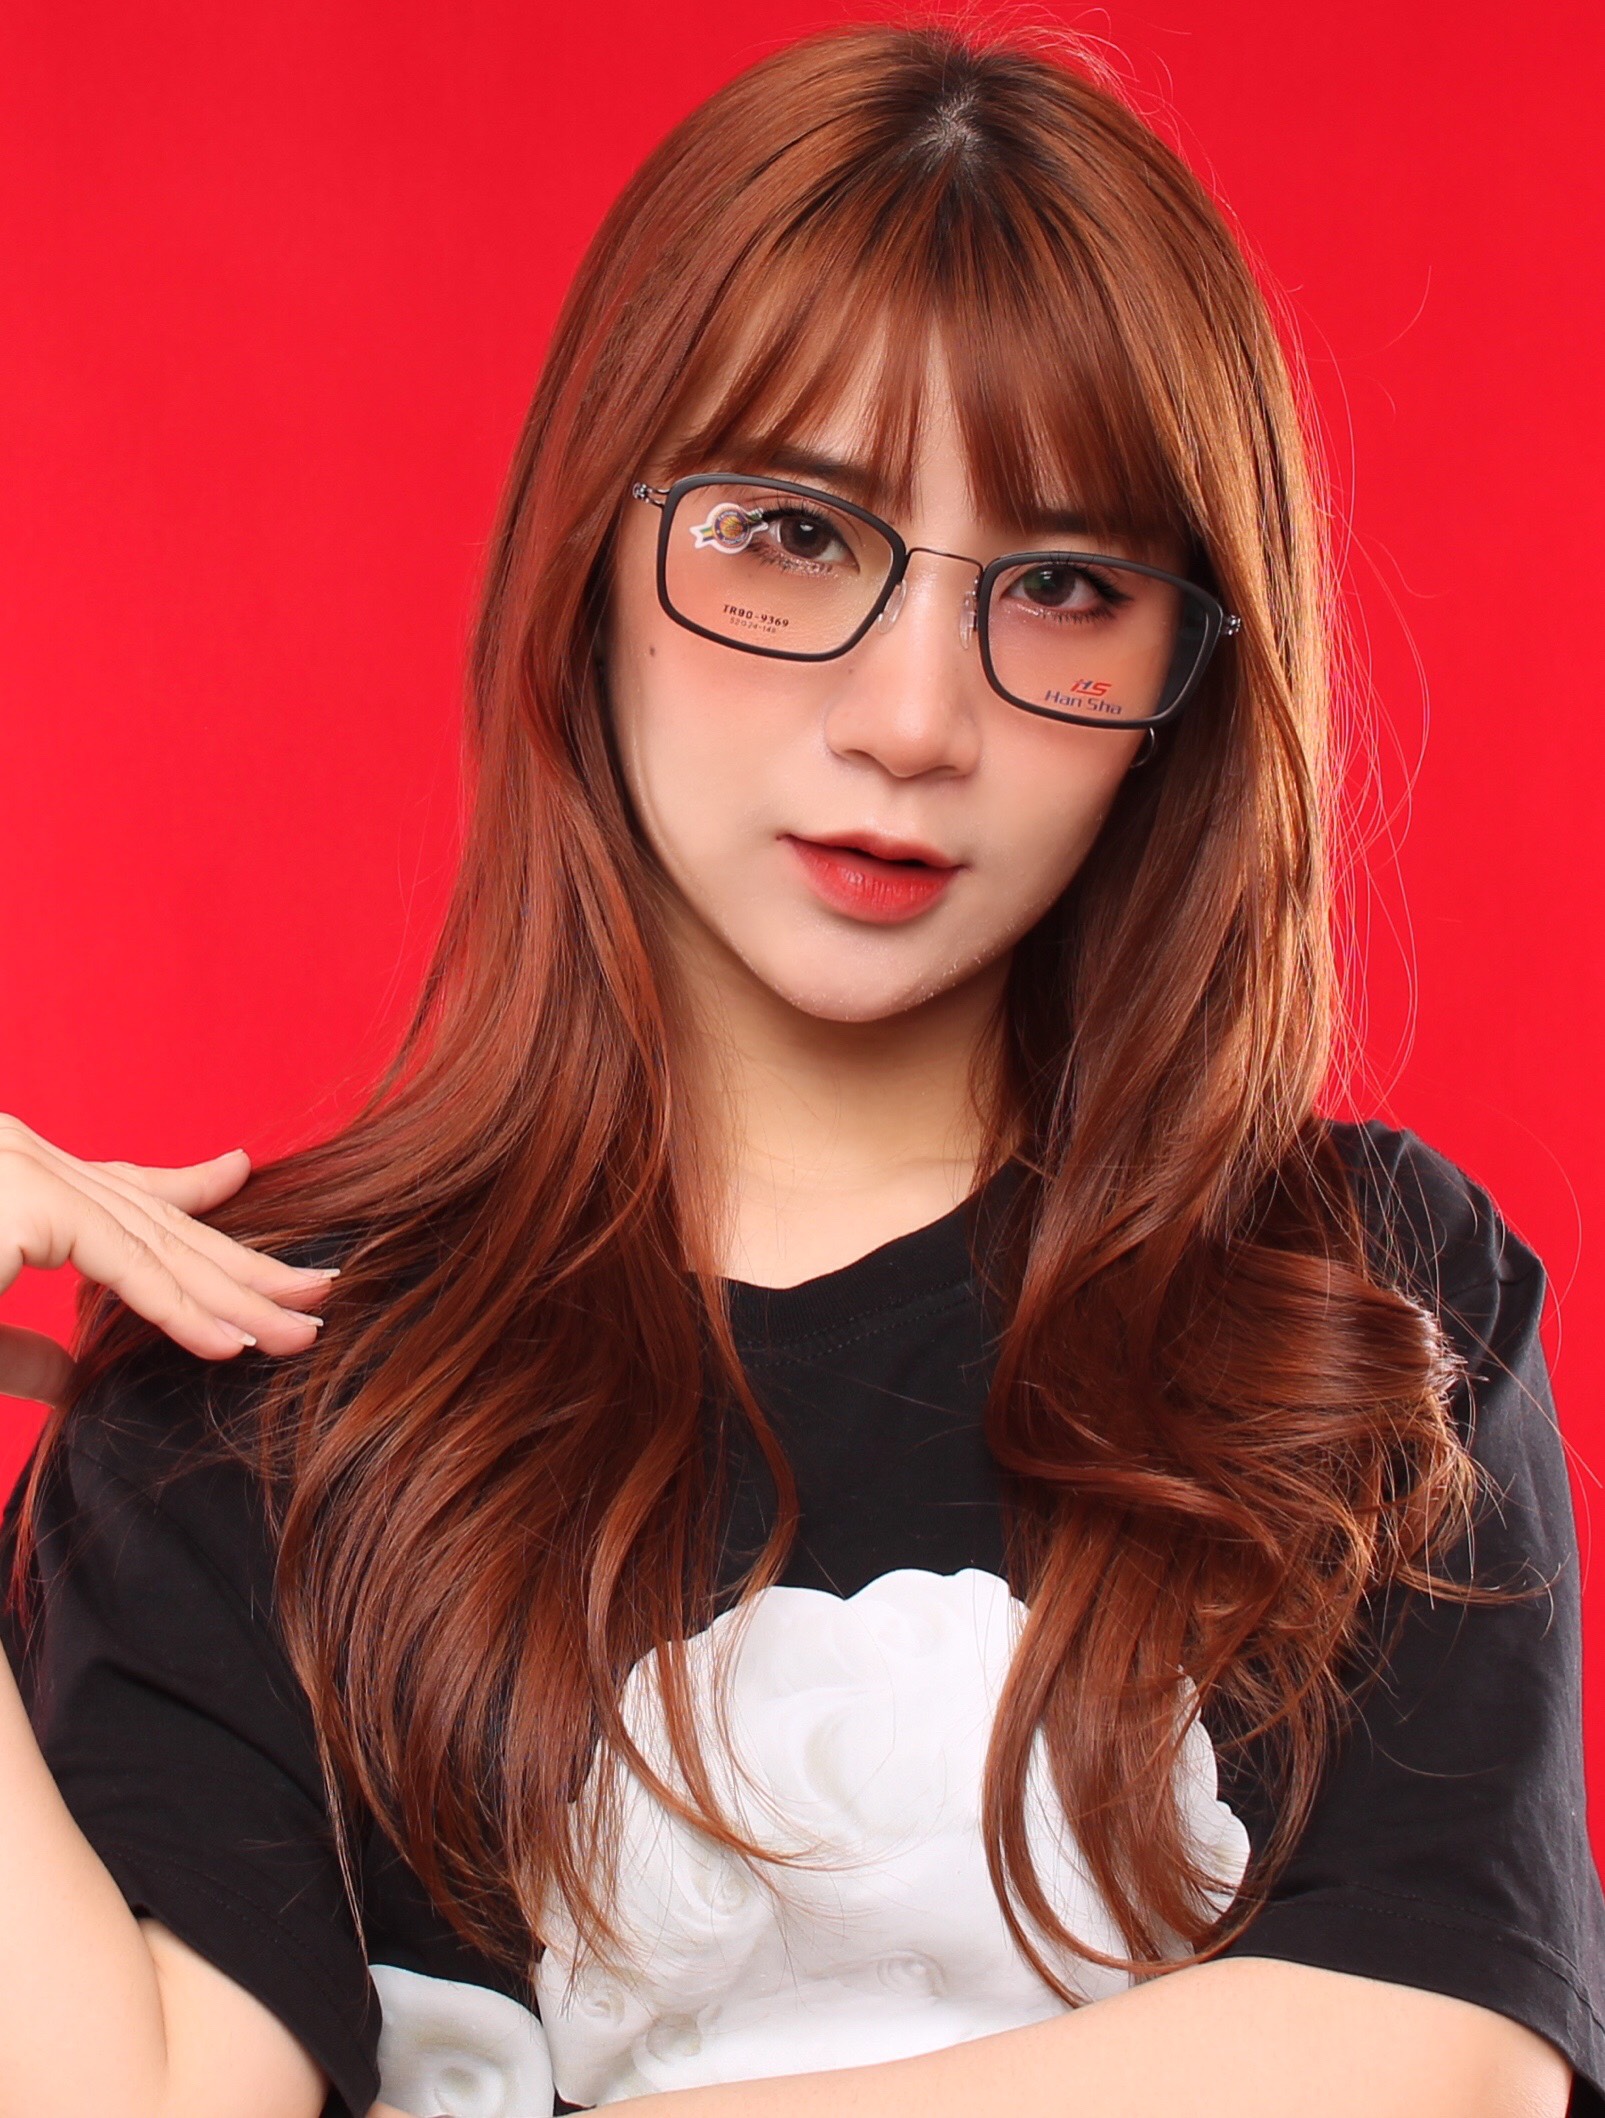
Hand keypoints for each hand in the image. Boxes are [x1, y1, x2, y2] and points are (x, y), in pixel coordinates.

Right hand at [0, 1113, 337, 1405]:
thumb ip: (20, 1351)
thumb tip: (67, 1379)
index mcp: (18, 1180)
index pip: (123, 1189)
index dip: (194, 1191)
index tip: (242, 1175)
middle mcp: (28, 1160)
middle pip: (161, 1222)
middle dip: (244, 1264)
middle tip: (314, 1291)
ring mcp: (29, 1175)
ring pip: (160, 1245)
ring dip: (239, 1294)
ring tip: (300, 1329)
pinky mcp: (28, 1206)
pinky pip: (128, 1268)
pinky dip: (184, 1309)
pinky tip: (235, 1341)